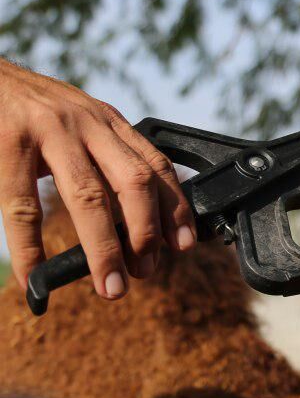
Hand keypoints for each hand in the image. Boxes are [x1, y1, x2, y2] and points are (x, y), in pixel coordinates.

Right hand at [0, 59, 195, 297]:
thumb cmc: (28, 111)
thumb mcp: (77, 123)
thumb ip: (104, 159)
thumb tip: (130, 220)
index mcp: (108, 122)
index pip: (156, 166)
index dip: (175, 208)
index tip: (184, 245)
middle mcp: (88, 124)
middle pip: (133, 183)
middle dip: (146, 233)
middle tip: (146, 272)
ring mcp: (49, 131)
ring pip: (88, 196)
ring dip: (104, 248)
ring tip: (110, 286)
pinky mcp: (9, 143)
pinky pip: (22, 205)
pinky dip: (29, 247)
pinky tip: (33, 275)